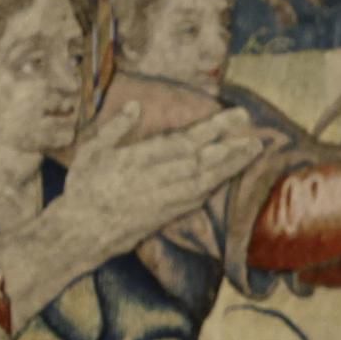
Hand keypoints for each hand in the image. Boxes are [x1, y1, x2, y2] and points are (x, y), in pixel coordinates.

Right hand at [65, 103, 269, 254]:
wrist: (82, 232)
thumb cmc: (84, 187)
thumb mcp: (91, 152)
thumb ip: (115, 129)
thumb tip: (136, 107)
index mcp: (136, 160)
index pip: (183, 142)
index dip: (212, 130)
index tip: (235, 117)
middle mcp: (155, 180)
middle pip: (201, 161)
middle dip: (232, 149)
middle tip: (258, 137)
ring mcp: (164, 200)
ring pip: (205, 180)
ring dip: (231, 166)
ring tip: (252, 152)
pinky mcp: (169, 215)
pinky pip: (198, 197)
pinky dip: (217, 184)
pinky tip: (231, 174)